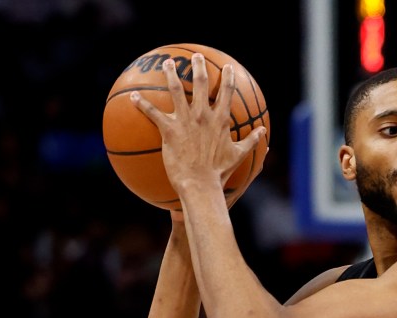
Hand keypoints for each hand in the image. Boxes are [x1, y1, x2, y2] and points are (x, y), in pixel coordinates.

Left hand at [130, 53, 266, 197]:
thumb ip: (251, 141)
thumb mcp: (239, 155)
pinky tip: (133, 96)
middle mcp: (202, 115)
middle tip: (196, 56)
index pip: (226, 93)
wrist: (200, 183)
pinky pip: (152, 113)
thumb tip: (263, 132)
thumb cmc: (220, 172)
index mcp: (220, 120)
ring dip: (170, 74)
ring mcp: (185, 121)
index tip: (227, 68)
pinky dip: (141, 104)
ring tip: (167, 62)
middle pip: (201, 83)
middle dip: (199, 66)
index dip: (228, 78)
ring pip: (175, 90)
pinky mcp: (169, 129)